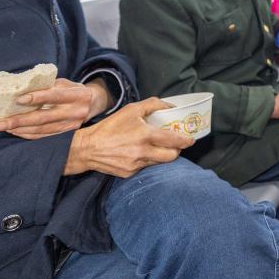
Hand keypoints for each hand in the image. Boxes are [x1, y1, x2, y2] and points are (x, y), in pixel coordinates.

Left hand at [0, 78, 110, 138]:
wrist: (93, 104)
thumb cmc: (73, 90)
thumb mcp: (65, 83)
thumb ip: (48, 86)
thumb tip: (20, 86)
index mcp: (76, 95)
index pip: (54, 96)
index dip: (37, 98)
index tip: (17, 99)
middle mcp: (74, 112)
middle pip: (44, 118)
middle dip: (19, 121)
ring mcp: (70, 125)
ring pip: (42, 130)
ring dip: (20, 129)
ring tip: (2, 127)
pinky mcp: (66, 133)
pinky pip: (44, 136)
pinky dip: (27, 134)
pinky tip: (15, 132)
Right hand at [63, 98, 193, 177]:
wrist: (88, 148)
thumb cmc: (110, 126)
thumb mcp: (131, 109)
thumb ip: (153, 105)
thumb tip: (170, 106)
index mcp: (145, 135)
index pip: (173, 140)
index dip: (185, 141)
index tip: (191, 140)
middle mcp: (143, 152)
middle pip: (171, 156)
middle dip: (177, 151)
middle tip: (177, 145)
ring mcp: (136, 165)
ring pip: (159, 163)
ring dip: (163, 156)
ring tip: (159, 148)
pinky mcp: (130, 173)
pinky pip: (145, 167)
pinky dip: (147, 160)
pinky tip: (140, 153)